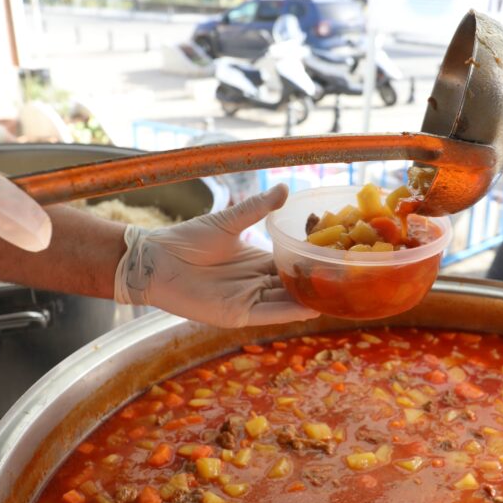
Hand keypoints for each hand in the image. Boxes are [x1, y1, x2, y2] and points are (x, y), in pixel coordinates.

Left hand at [115, 185, 319, 327]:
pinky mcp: (234, 314)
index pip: (289, 263)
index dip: (311, 262)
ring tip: (337, 296)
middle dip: (315, 283)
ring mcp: (246, 300)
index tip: (336, 257)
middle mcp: (254, 283)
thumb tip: (286, 188)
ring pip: (284, 301)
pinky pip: (267, 314)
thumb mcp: (229, 222)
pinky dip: (288, 312)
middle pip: (291, 285)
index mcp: (255, 261)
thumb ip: (257, 208)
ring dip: (308, 300)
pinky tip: (310, 308)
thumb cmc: (187, 240)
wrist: (156, 258)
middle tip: (346, 279)